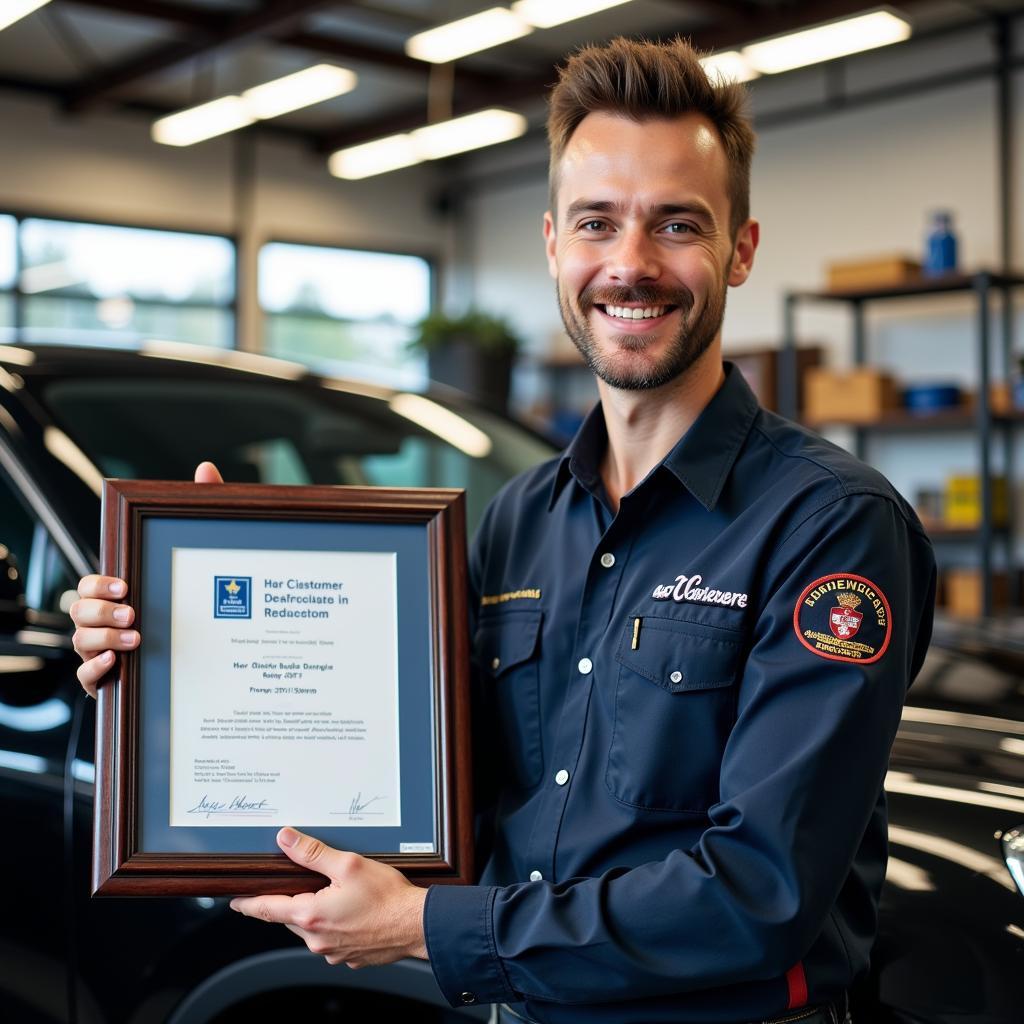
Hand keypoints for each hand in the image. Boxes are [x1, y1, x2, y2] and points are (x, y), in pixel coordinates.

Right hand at [71, 461, 224, 696]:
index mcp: (122, 594)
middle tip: (131, 613)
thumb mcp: (203, 558)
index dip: (101, 584)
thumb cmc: (195, 601)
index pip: (94, 583)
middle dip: (99, 611)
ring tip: (134, 639)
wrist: (205, 663)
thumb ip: (202, 509)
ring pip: (81, 643)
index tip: (126, 586)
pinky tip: (118, 664)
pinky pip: (87, 678)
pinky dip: (95, 671)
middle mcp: (106, 622)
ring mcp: (103, 652)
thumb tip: (206, 469)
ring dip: (103, 640)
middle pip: (79, 611)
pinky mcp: (109, 682)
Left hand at [229, 828, 428, 967]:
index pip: (267, 908)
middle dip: (293, 901)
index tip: (235, 901)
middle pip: (291, 918)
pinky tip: (354, 912)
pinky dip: (336, 925)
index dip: (249, 904)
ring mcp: (333, 951)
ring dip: (316, 913)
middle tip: (306, 884)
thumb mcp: (348, 864)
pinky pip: (332, 940)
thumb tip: (286, 840)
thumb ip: (313, 853)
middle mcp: (317, 939)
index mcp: (311, 915)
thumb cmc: (387, 897)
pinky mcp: (350, 957)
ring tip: (338, 895)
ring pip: (312, 929)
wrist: (416, 925)